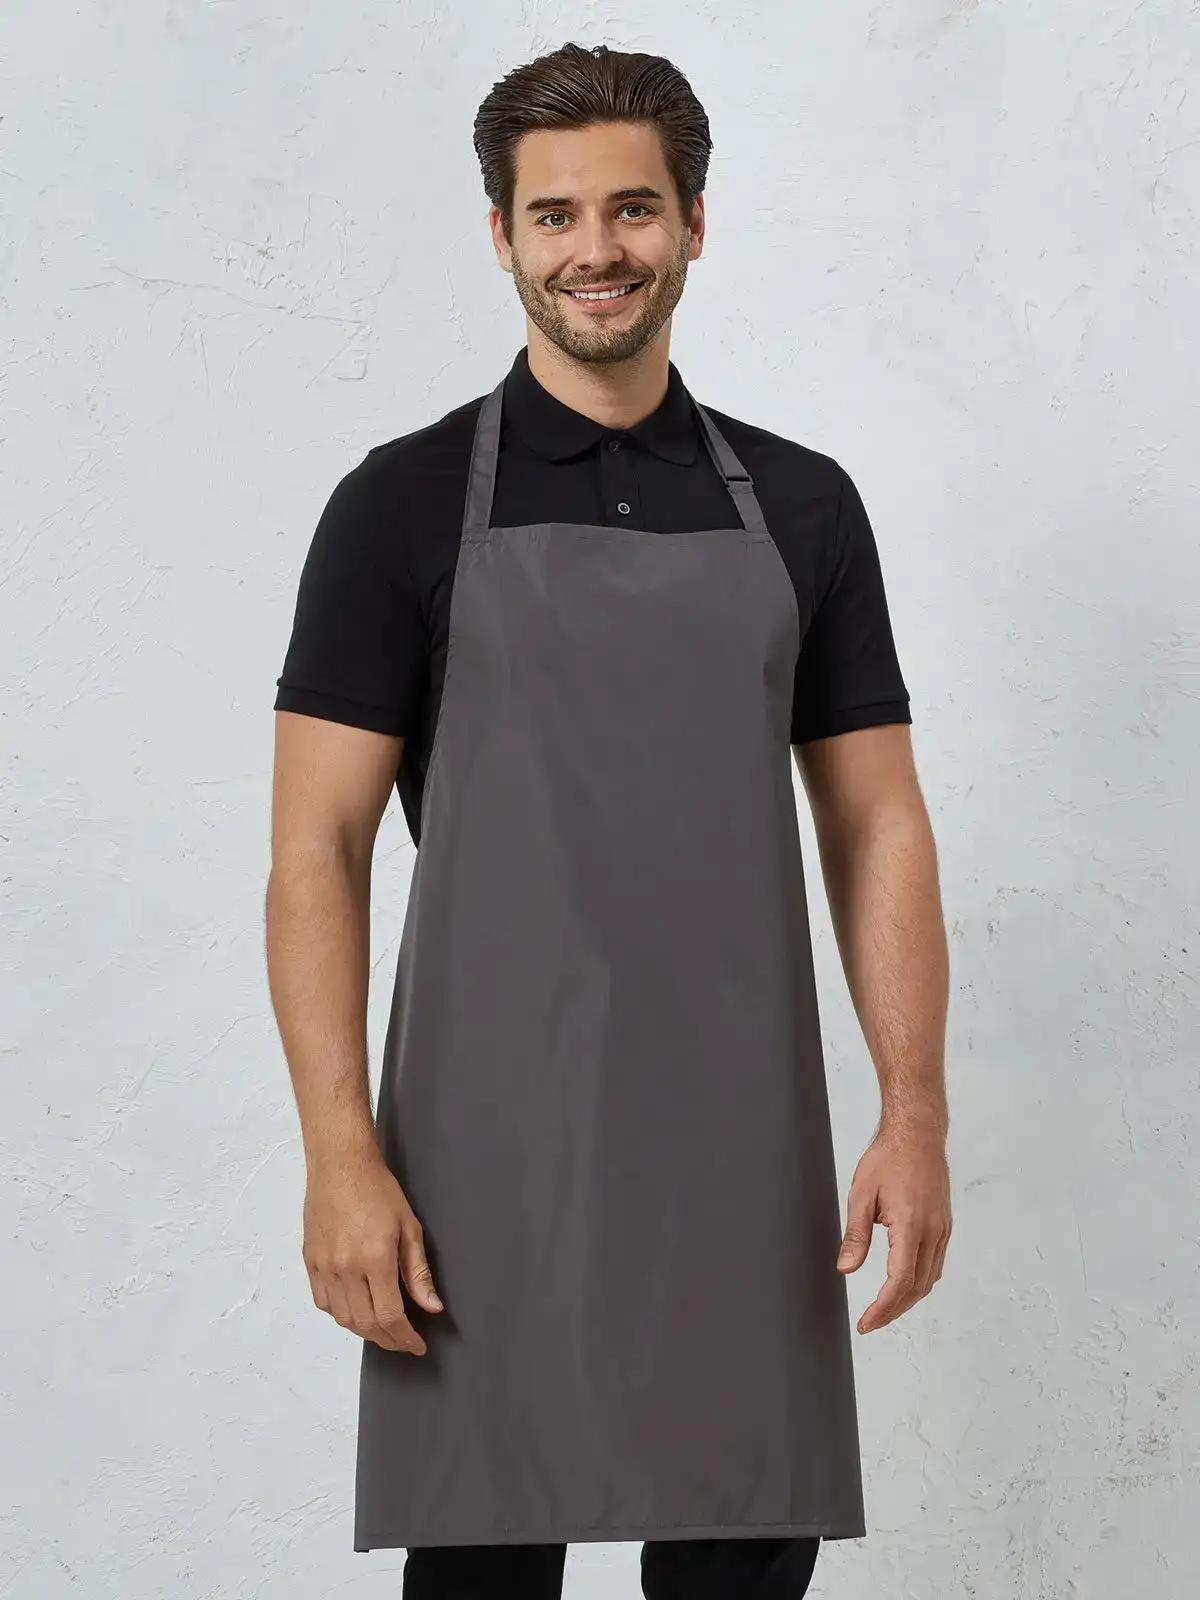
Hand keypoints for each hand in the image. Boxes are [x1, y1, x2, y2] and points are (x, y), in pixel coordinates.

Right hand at [302, 1148, 443, 1352]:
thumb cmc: (378, 1189)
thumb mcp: (409, 1228)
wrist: (340, 1165)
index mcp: (375, 1260)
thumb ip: (418, 1272)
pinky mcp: (310, 1261)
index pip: (390, 1316)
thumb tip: (431, 1306)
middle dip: (388, 1339)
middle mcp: (346, 1268)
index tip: (416, 1345)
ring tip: (383, 1329)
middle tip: (403, 1341)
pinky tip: (355, 1310)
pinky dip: (341, 1314)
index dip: (405, 1337)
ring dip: (364, 1330)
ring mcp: (324, 1266)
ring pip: (343, 1318)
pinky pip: (324, 1302)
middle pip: (366, 1323)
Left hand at [836, 1120, 951, 1332]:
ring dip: (908, 1299)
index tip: (866, 1322)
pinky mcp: (944, 1225)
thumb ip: (856, 1235)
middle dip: (893, 1310)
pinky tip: (904, 1284)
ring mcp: (942, 1229)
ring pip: (929, 1279)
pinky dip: (920, 1282)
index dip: (883, 1307)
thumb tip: (846, 1268)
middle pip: (917, 1287)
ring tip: (884, 1309)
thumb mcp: (862, 1194)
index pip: (899, 1280)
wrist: (918, 1134)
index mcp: (911, 1224)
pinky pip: (935, 1264)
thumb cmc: (889, 1158)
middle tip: (870, 1322)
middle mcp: (933, 1231)